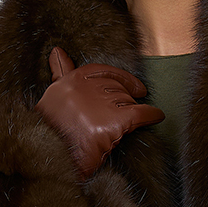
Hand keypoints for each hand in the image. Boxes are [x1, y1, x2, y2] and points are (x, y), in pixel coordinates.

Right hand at [36, 46, 164, 180]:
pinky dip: (151, 115)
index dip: (121, 79)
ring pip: (128, 100)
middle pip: (117, 88)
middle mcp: (88, 88)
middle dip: (124, 99)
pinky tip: (157, 116)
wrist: (52, 154)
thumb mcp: (52, 98)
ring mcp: (103, 102)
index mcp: (71, 81)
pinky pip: (141, 113)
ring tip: (134, 119)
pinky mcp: (117, 119)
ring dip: (132, 110)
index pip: (101, 72)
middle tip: (132, 107)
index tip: (135, 86)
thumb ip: (60, 72)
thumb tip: (57, 52)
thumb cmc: (50, 133)